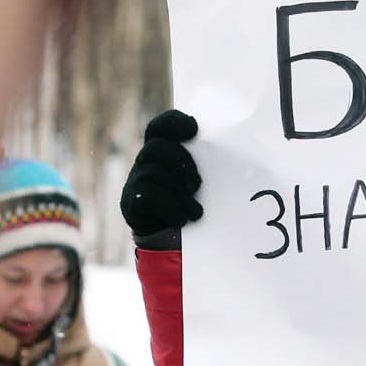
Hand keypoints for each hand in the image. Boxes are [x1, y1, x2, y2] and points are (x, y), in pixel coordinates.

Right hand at [120, 110, 202, 249]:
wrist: (173, 243)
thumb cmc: (192, 207)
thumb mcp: (198, 182)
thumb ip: (204, 164)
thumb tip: (235, 150)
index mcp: (163, 151)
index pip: (161, 126)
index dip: (173, 122)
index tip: (193, 129)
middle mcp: (145, 162)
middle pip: (156, 147)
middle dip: (181, 163)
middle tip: (197, 185)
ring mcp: (135, 181)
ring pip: (153, 172)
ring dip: (179, 193)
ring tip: (195, 211)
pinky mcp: (131, 202)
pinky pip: (148, 194)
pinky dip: (170, 207)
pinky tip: (182, 218)